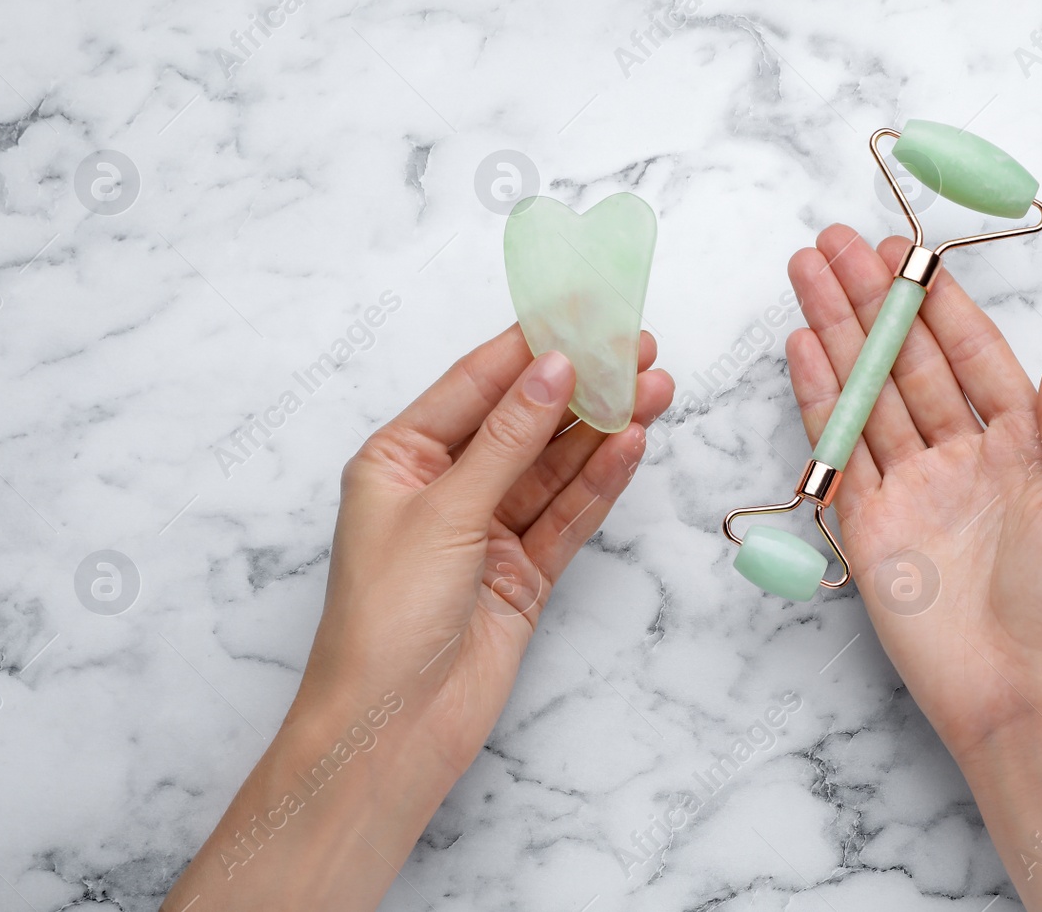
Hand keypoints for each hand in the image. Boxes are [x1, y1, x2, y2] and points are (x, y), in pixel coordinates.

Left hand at [302, 323, 674, 780]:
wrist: (391, 729)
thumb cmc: (384, 619)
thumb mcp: (444, 511)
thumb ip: (507, 439)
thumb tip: (553, 369)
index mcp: (399, 459)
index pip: (475, 385)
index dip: (531, 346)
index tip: (584, 311)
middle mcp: (444, 488)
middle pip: (524, 421)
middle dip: (581, 385)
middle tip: (639, 348)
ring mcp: (487, 531)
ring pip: (555, 466)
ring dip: (603, 429)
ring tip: (656, 389)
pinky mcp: (522, 573)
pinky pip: (568, 515)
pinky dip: (600, 482)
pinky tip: (633, 445)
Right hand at [787, 225, 1041, 757]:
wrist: (1024, 695)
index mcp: (1024, 443)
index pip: (972, 353)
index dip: (938, 301)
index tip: (906, 252)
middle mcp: (963, 455)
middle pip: (908, 359)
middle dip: (871, 299)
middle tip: (833, 242)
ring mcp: (912, 486)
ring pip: (869, 390)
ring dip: (837, 331)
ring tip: (807, 272)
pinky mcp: (870, 523)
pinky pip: (840, 447)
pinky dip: (819, 395)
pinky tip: (803, 346)